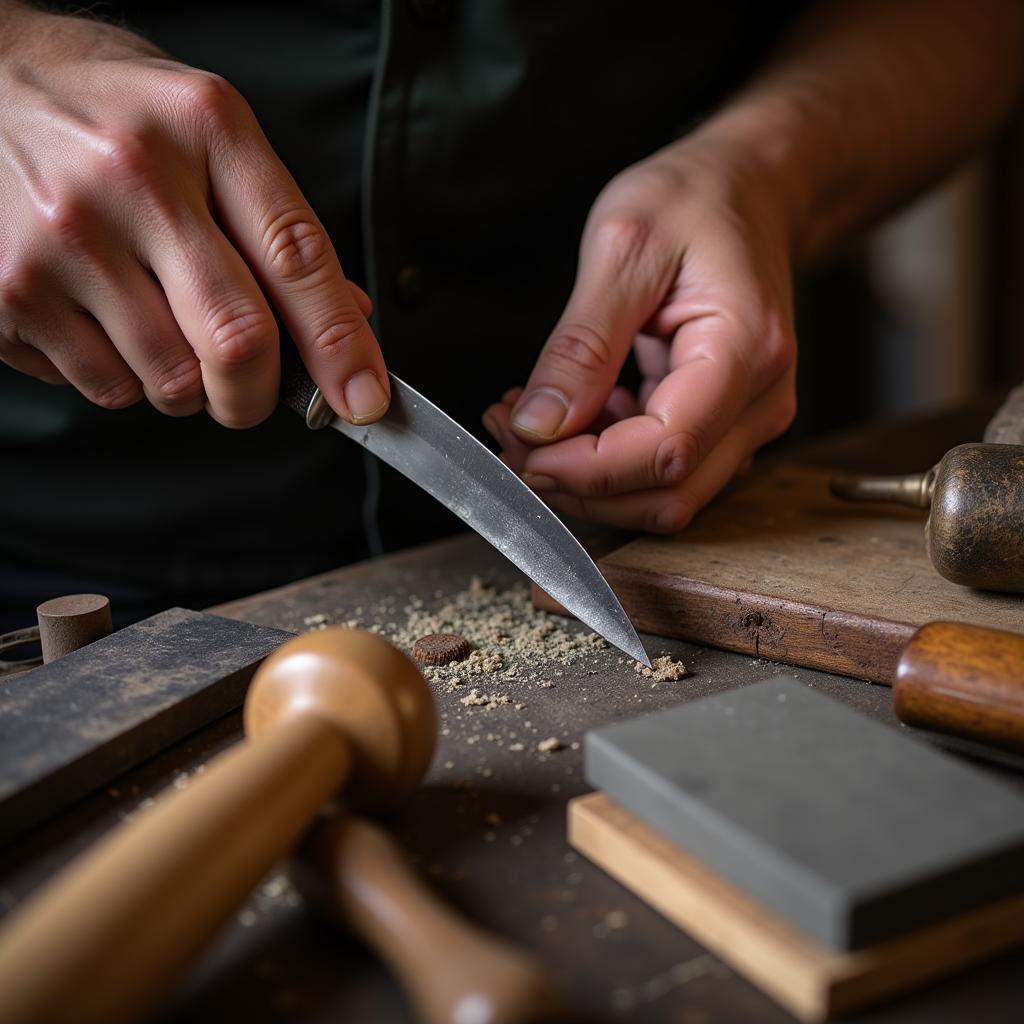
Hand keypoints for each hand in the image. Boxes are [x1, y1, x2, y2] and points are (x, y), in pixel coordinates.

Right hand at [0, 8, 387, 426]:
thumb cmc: (109, 114)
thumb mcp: (206, 133)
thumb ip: (278, 226)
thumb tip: (348, 318)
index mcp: (205, 129)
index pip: (298, 257)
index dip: (341, 344)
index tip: (364, 397)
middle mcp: (134, 178)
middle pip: (237, 339)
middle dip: (258, 394)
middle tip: (251, 394)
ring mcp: (65, 237)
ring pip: (171, 381)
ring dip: (184, 384)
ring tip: (155, 322)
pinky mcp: (11, 291)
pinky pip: (106, 387)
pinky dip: (124, 379)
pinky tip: (103, 321)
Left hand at [483, 135, 797, 532]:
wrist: (749, 188)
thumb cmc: (697, 199)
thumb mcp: (623, 247)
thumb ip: (581, 345)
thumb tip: (538, 425)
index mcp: (745, 351)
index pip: (666, 451)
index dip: (586, 468)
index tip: (521, 445)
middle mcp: (758, 401)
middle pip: (667, 496)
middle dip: (578, 484)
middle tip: (510, 436)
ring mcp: (745, 420)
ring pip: (663, 497)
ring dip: (587, 479)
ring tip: (527, 423)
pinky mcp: (721, 425)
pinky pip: (661, 473)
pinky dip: (604, 462)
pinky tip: (570, 418)